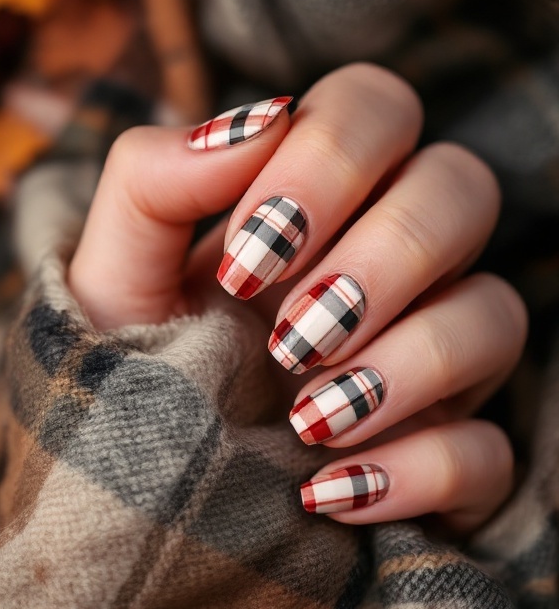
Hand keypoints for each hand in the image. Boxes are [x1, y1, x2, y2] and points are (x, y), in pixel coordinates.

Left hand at [68, 65, 526, 533]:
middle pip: (465, 189)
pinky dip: (420, 471)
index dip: (328, 163)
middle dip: (384, 257)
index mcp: (314, 203)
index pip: (379, 108)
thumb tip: (264, 119)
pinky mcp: (443, 459)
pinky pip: (490, 451)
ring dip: (409, 365)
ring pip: (497, 316)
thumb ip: (155, 176)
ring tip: (305, 422)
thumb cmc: (128, 367)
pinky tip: (329, 494)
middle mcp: (388, 265)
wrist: (129, 500)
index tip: (245, 262)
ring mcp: (427, 361)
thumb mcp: (112, 271)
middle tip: (289, 338)